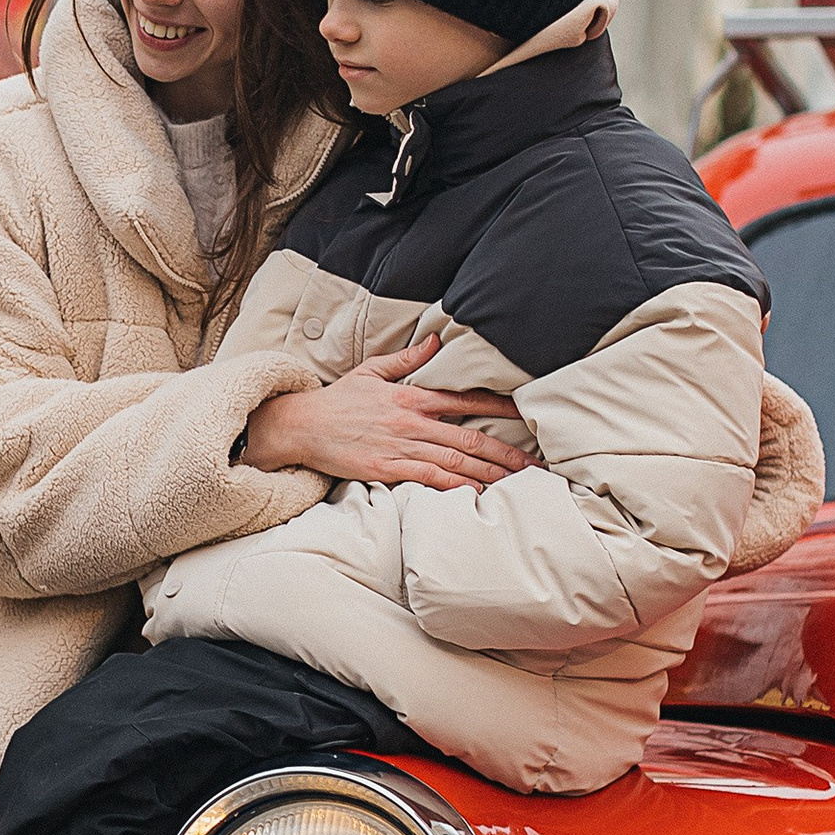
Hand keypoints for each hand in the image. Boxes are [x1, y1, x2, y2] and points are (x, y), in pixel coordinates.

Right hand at [244, 342, 529, 493]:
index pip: (464, 399)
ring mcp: (401, 447)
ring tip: (517, 482)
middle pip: (469, 437)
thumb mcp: (370, 372)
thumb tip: (436, 341)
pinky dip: (457, 486)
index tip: (524, 414)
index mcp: (411, 397)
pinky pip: (431, 478)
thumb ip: (407, 360)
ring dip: (489, 472)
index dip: (498, 407)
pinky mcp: (388, 469)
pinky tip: (477, 493)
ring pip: (456, 460)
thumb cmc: (336, 401)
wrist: (300, 425)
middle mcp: (412, 422)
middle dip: (505, 452)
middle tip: (534, 464)